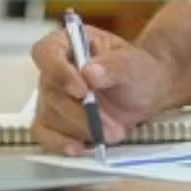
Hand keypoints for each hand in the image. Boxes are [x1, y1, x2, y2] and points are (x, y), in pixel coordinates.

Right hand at [29, 25, 175, 154]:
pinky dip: (59, 143)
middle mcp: (53, 69)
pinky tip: (78, 148)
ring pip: (51, 116)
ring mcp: (51, 96)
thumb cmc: (136, 70)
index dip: (59, 72)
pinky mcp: (54, 120)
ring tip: (114, 133)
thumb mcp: (133, 63)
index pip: (47, 53)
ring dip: (83, 129)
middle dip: (82, 113)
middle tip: (112, 126)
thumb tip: (89, 72)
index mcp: (67, 43)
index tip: (82, 90)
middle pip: (50, 92)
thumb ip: (114, 65)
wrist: (145, 93)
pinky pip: (45, 134)